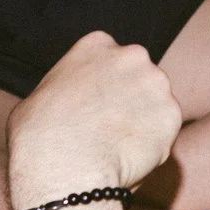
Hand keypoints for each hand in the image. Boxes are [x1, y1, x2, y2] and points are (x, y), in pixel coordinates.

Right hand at [6, 32, 182, 207]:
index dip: (105, 83)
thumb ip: (62, 91)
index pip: (109, 57)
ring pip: (156, 104)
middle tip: (112, 127)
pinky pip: (165, 132)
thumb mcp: (36, 97)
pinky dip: (154, 145)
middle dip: (131, 98)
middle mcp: (133, 56)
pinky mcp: (172, 116)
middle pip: (139, 76)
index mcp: (97, 44)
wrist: (64, 165)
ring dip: (144, 122)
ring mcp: (156, 84)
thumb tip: (62, 105)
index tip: (96, 103)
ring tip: (118, 148)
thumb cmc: (38, 135)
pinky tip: (130, 158)